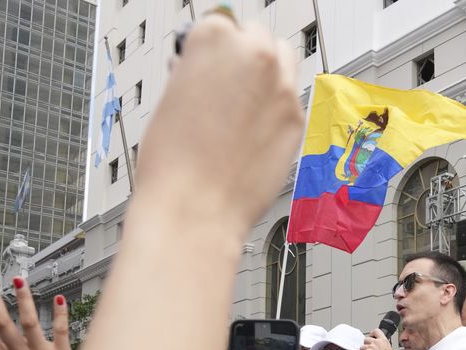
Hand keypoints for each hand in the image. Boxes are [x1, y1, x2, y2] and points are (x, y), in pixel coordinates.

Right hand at [137, 15, 303, 236]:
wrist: (196, 209)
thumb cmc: (174, 165)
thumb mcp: (169, 100)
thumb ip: (193, 74)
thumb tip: (204, 72)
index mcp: (213, 40)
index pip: (219, 24)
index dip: (210, 49)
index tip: (208, 65)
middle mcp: (253, 57)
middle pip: (255, 35)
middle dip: (242, 55)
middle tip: (227, 82)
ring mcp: (281, 87)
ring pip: (283, 57)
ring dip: (268, 69)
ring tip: (248, 97)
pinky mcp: (297, 119)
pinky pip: (291, 96)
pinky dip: (277, 105)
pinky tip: (257, 128)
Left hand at [360, 330, 397, 349]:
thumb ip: (383, 345)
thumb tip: (380, 345)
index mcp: (383, 340)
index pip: (376, 331)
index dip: (372, 333)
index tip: (371, 336)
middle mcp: (376, 342)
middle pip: (366, 339)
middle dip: (366, 344)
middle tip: (367, 348)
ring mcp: (370, 348)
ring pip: (362, 346)